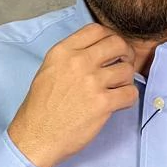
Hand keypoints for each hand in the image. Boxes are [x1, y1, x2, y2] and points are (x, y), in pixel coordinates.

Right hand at [7, 23, 138, 166]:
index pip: (96, 30)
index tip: (113, 48)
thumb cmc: (40, 108)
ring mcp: (92, 82)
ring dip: (126, 79)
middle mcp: (78, 62)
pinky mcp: (102, 104)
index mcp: (63, 52)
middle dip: (125, 54)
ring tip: (117, 88)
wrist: (36, 137)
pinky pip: (130, 93)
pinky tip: (118, 103)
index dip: (110, 37)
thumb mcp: (49, 70)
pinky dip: (129, 98)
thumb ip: (71, 57)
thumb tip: (97, 51)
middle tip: (124, 65)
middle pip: (117, 44)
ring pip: (127, 70)